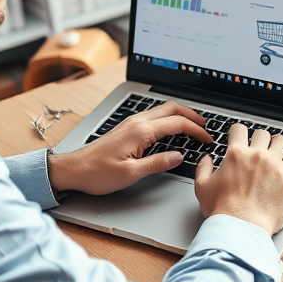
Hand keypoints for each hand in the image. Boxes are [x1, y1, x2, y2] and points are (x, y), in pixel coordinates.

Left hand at [48, 101, 211, 195]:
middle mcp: (137, 122)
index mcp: (141, 131)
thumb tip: (179, 156)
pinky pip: (153, 116)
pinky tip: (171, 129)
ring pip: (162, 109)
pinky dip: (168, 118)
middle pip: (172, 108)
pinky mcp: (126, 127)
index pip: (177, 123)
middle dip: (192, 115)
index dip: (196, 130)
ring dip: (180, 115)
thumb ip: (158, 163)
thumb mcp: (131, 174)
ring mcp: (131, 122)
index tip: (207, 139)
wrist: (74, 169)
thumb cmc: (98, 173)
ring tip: (192, 126)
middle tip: (205, 126)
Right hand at [194, 125, 282, 235]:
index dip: (239, 132)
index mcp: (237, 155)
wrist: (241, 228)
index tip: (241, 137)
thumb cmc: (222, 211)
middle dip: (263, 141)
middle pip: (266, 135)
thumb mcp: (202, 187)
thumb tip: (207, 159)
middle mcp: (259, 156)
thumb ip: (203, 168)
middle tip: (263, 149)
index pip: (240, 129)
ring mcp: (277, 168)